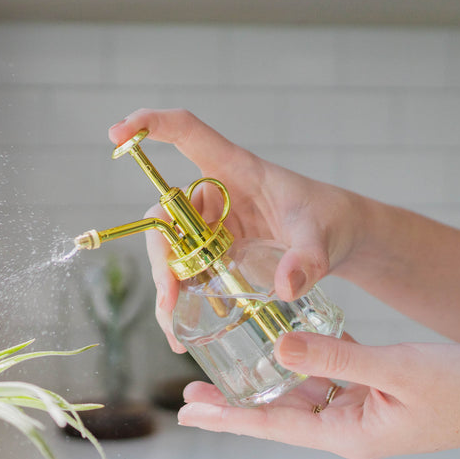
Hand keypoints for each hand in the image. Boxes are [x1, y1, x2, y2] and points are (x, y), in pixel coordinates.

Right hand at [109, 109, 360, 351]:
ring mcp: (211, 225)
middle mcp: (214, 195)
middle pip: (166, 213)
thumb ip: (309, 259)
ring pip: (170, 248)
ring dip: (165, 285)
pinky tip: (180, 333)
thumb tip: (286, 285)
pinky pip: (185, 272)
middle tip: (169, 297)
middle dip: (160, 255)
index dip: (149, 125)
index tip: (117, 133)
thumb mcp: (324, 238)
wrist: (342, 241)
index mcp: (236, 169)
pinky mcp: (214, 253)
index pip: (186, 133)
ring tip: (173, 327)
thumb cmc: (331, 221)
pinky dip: (178, 301)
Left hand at [176, 332, 459, 458]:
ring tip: (227, 370)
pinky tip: (286, 345)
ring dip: (267, 381)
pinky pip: (331, 378)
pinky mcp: (377, 394)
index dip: (229, 418)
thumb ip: (335, 355)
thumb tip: (279, 345)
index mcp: (349, 434)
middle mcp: (349, 429)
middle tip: (189, 396)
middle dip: (236, 404)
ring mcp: (363, 413)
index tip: (189, 414)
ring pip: (302, 394)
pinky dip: (307, 362)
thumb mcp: (395, 367)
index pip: (273, 427)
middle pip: (278, 415)